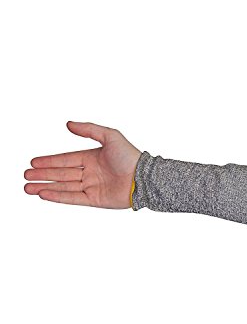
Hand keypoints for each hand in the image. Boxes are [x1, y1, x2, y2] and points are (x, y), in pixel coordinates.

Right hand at [24, 121, 141, 208]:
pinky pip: (72, 198)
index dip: (50, 161)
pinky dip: (58, 196)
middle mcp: (90, 172)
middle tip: (26, 175)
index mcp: (92, 158)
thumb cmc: (130, 156)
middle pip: (62, 173)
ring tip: (28, 187)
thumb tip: (68, 124)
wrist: (143, 178)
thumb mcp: (110, 136)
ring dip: (46, 186)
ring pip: (64, 186)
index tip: (33, 162)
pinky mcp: (95, 199)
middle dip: (43, 174)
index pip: (66, 159)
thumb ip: (89, 130)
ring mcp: (92, 187)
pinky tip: (44, 194)